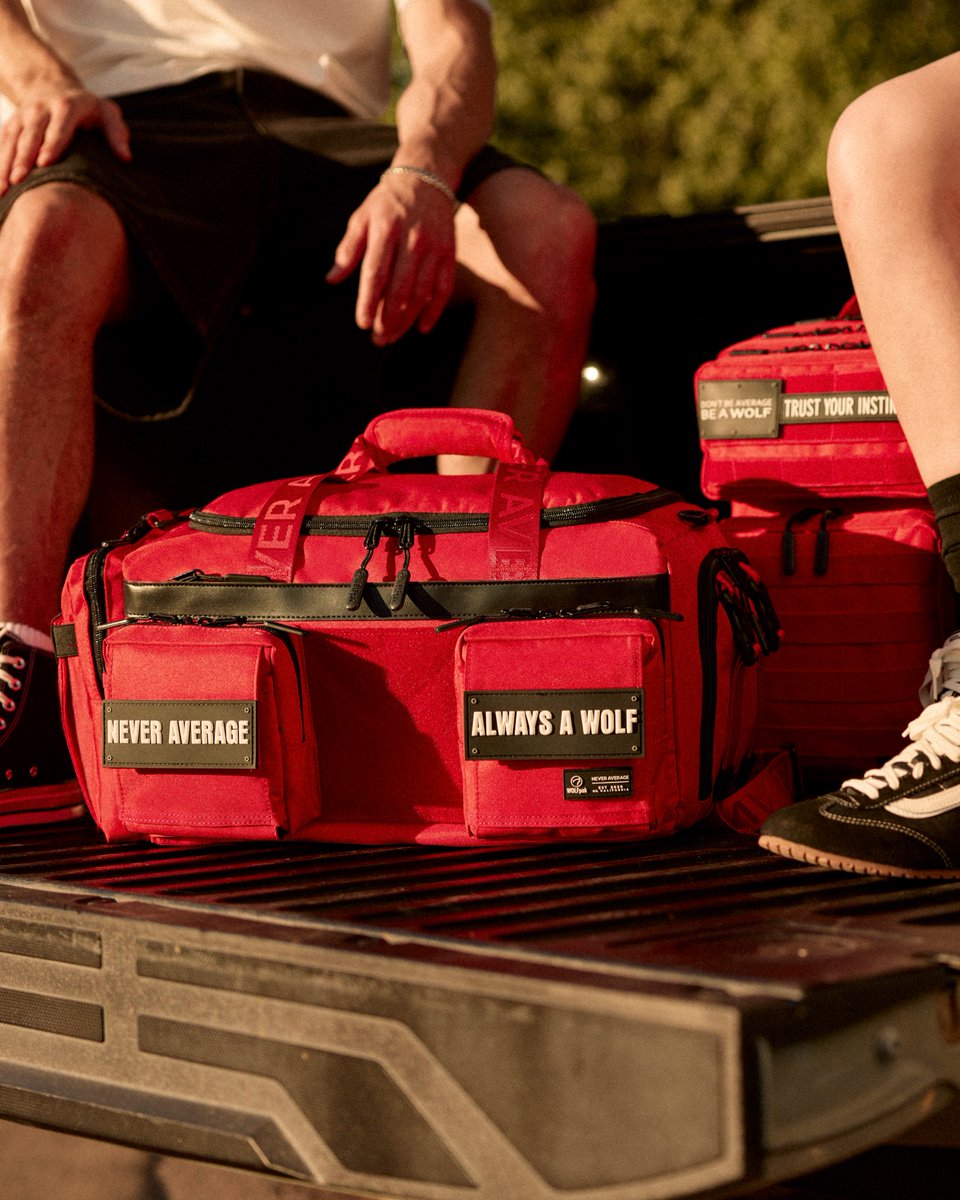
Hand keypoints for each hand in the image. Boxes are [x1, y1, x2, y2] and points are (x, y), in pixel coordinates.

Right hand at [0, 85, 130, 194]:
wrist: (52, 85)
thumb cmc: (88, 109)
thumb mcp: (106, 112)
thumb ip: (116, 132)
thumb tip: (125, 156)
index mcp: (66, 107)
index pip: (58, 126)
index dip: (50, 144)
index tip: (44, 163)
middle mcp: (40, 109)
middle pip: (30, 135)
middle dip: (22, 158)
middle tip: (17, 181)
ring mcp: (23, 117)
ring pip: (11, 141)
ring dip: (4, 164)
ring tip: (2, 190)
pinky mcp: (11, 125)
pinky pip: (1, 144)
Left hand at [326, 169, 457, 344]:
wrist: (427, 177)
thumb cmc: (387, 202)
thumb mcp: (362, 217)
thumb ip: (349, 248)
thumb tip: (332, 278)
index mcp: (386, 228)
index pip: (376, 271)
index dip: (369, 299)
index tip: (362, 322)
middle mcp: (412, 238)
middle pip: (400, 286)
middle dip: (388, 317)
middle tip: (377, 340)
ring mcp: (434, 246)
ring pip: (422, 292)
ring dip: (407, 319)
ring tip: (392, 337)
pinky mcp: (449, 253)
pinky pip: (444, 287)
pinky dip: (434, 310)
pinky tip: (422, 328)